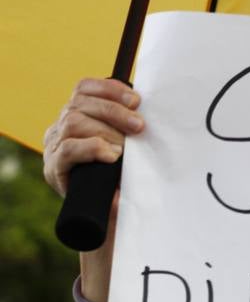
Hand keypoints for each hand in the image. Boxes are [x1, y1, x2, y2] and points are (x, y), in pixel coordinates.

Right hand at [43, 78, 143, 196]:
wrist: (108, 213)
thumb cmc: (119, 174)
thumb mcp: (124, 144)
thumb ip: (127, 124)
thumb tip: (144, 104)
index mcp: (74, 115)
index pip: (83, 88)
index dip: (109, 89)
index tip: (135, 100)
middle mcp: (59, 128)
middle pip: (80, 103)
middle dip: (114, 111)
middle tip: (139, 126)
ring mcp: (53, 148)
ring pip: (73, 122)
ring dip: (106, 131)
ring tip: (125, 148)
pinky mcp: (54, 169)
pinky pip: (68, 149)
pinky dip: (92, 148)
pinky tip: (110, 156)